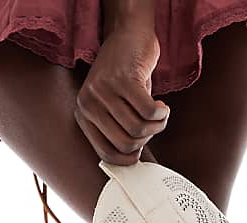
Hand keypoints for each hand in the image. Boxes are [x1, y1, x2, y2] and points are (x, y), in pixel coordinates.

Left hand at [75, 10, 168, 164]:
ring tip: (159, 114)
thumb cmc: (126, 76)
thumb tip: (132, 163)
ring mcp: (104, 89)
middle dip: (146, 140)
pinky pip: (149, 112)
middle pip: (125, 143)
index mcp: (83, 114)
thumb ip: (117, 131)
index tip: (140, 151)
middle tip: (152, 125)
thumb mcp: (115, 107)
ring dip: (156, 126)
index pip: (106, 154)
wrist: (129, 35)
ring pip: (139, 129)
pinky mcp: (124, 78)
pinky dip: (161, 113)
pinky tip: (163, 105)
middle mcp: (89, 102)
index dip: (128, 158)